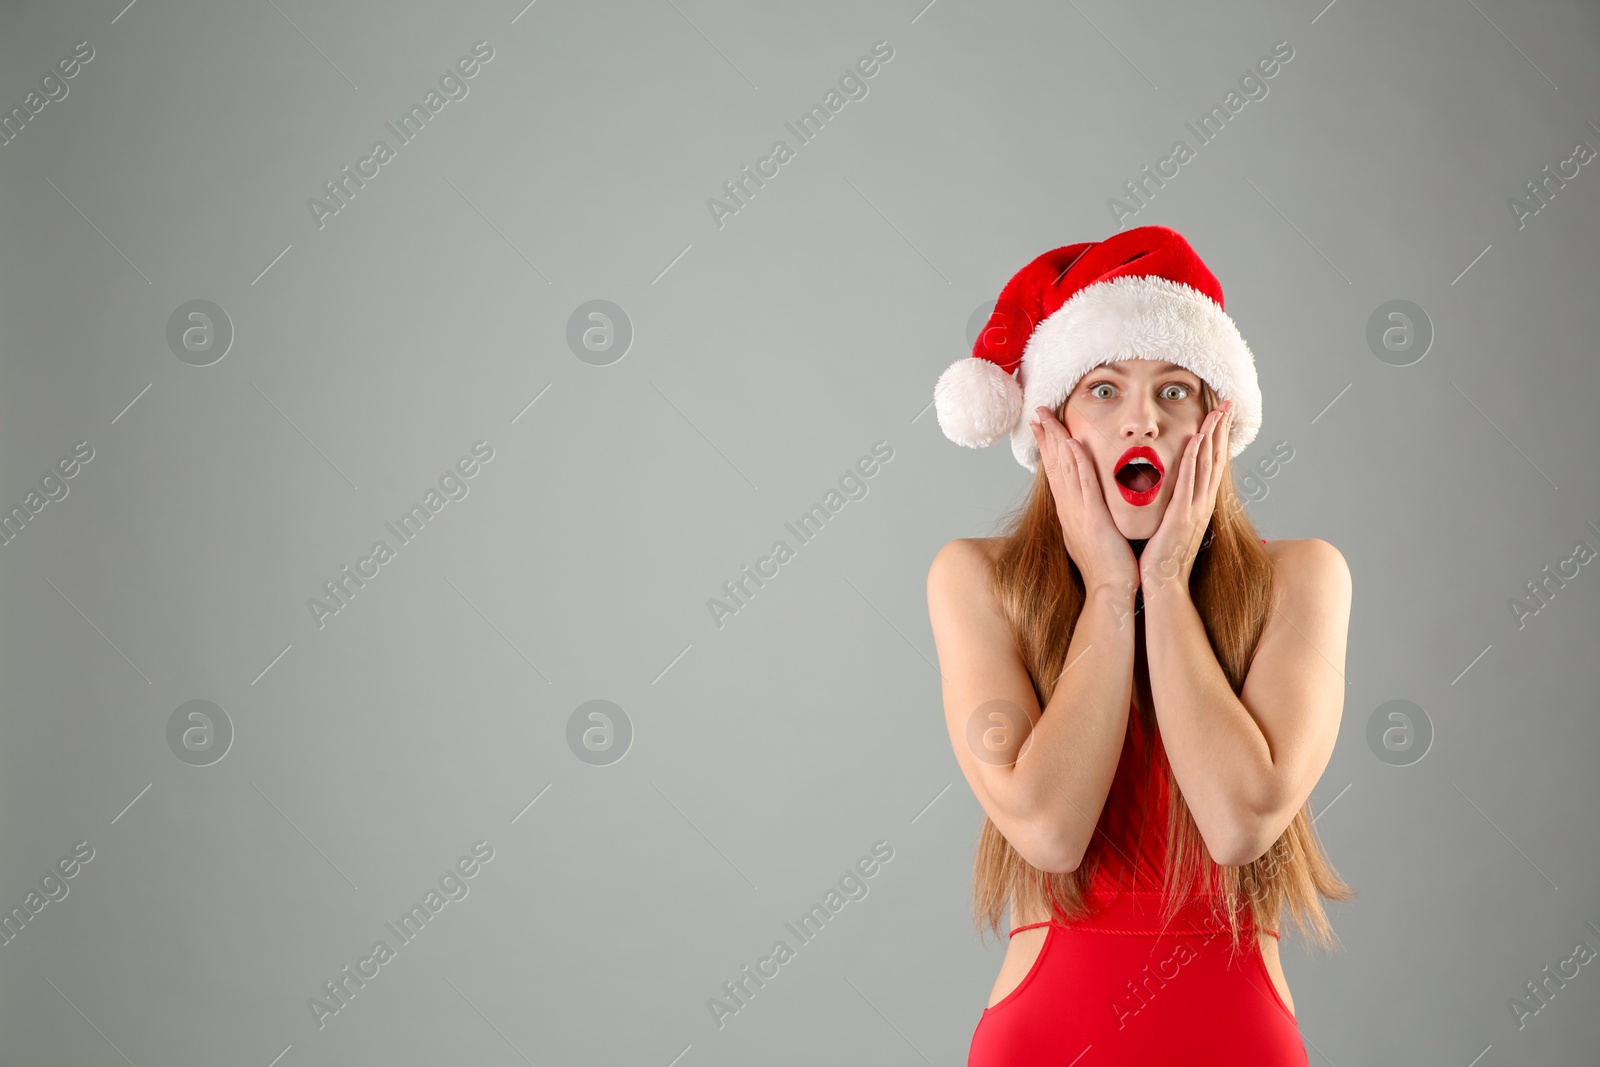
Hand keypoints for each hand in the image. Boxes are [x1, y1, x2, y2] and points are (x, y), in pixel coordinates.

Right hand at [1029, 405, 1138, 596]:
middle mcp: (1069, 509)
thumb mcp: (1095, 534)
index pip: (1056, 472)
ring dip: (1055, 441)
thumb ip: (1091, 514)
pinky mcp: (1092, 518)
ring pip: (1064, 469)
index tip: (1042, 427)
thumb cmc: (1108, 565)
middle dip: (1045, 437)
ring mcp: (1078, 512)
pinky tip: (1072, 444)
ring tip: (1047, 418)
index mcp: (1070, 512)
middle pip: (1054, 465)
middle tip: (1036, 412)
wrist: (1111, 590)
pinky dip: (1076, 463)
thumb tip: (1091, 502)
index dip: (1048, 448)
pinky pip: (1083, 484)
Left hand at [1141, 401, 1232, 596]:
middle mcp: (1202, 504)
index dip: (1218, 439)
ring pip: (1206, 465)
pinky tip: (1196, 440)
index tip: (1222, 416)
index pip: (1212, 465)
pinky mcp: (1181, 517)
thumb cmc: (1163, 559)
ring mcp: (1194, 510)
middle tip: (1228, 404)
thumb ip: (1175, 506)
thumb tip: (1172, 491)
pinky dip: (1193, 459)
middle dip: (1221, 430)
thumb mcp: (1172, 525)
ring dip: (1212, 436)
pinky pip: (1188, 482)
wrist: (1163, 586)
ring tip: (1217, 412)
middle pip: (1215, 459)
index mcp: (1199, 505)